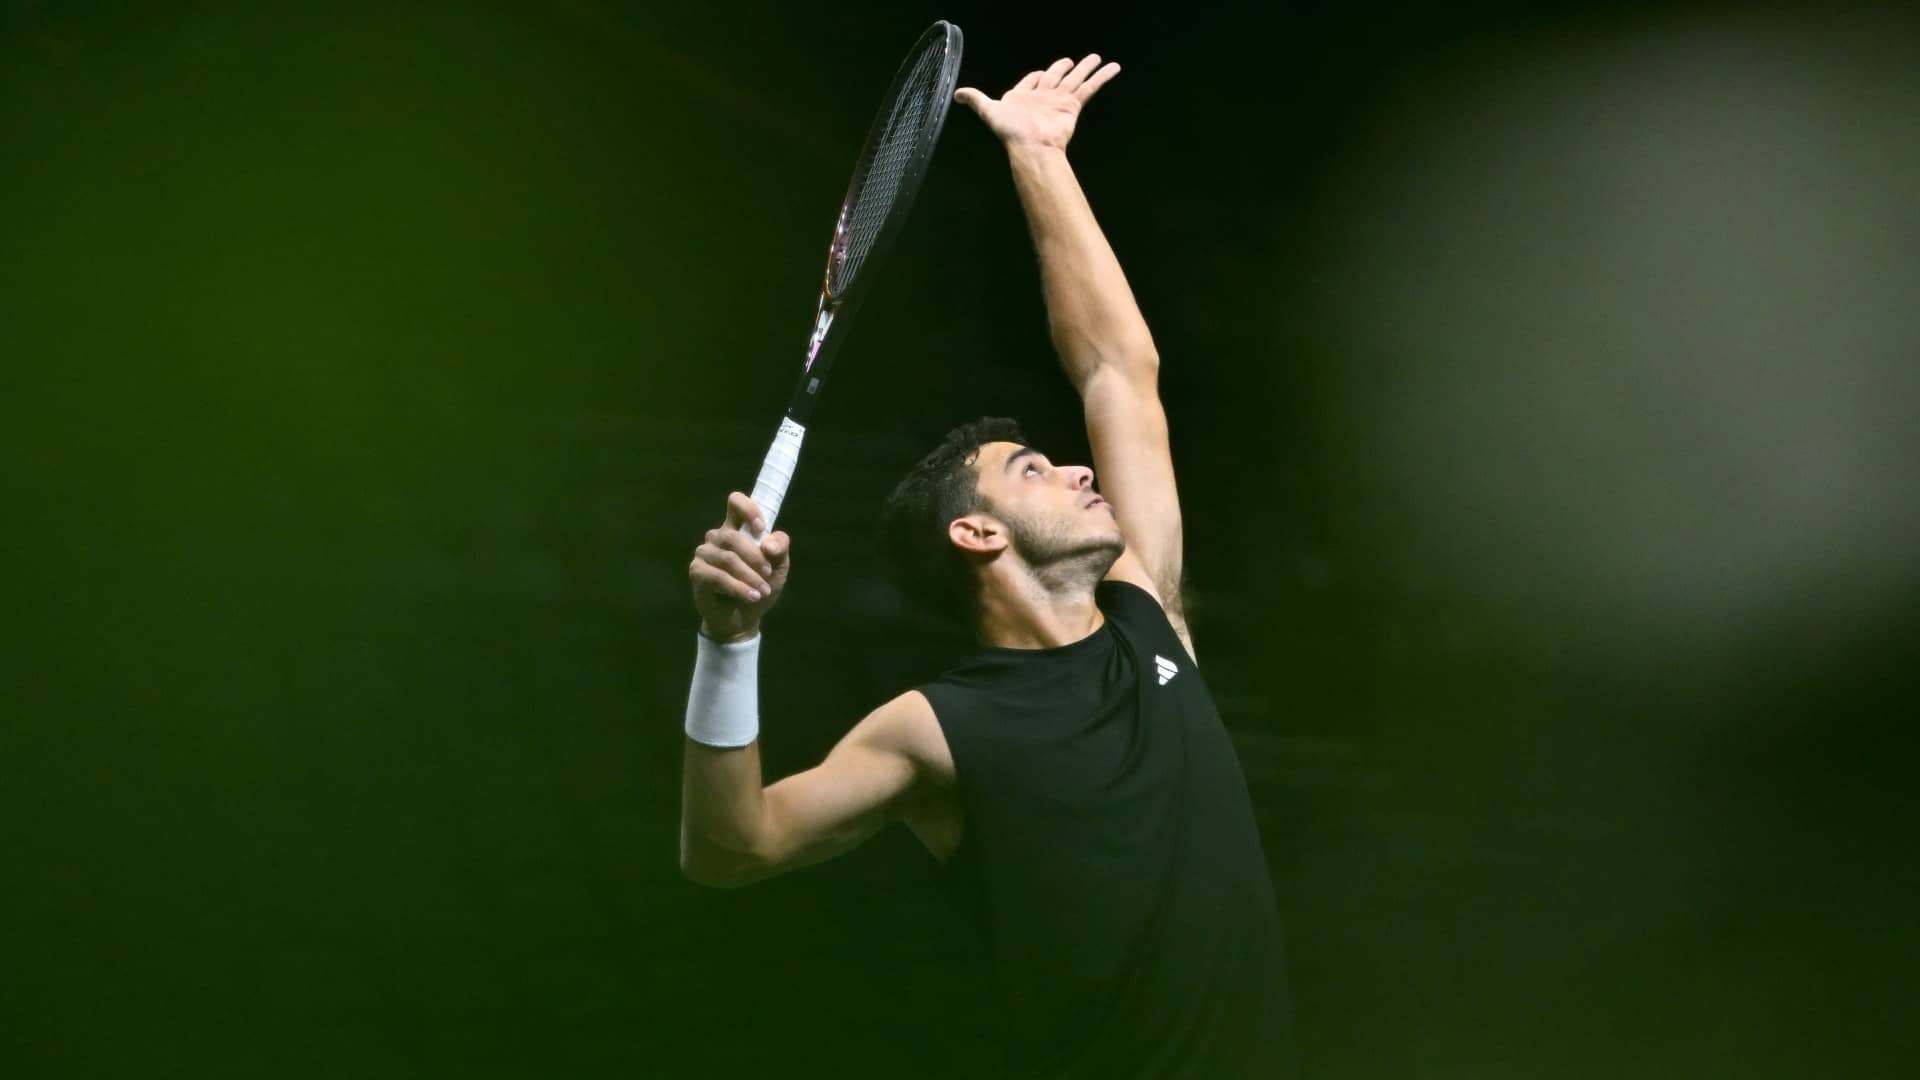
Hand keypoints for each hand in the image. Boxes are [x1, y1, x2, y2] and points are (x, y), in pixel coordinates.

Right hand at [688, 492, 790, 642]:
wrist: (744, 618)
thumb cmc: (760, 587)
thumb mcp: (779, 568)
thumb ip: (780, 549)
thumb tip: (769, 544)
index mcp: (737, 528)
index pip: (735, 502)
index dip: (748, 510)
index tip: (761, 528)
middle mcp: (718, 537)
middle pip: (733, 536)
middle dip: (755, 557)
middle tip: (768, 574)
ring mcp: (704, 553)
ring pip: (727, 558)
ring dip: (749, 576)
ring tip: (762, 592)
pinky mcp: (697, 572)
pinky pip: (717, 576)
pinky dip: (737, 588)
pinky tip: (750, 597)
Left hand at [954, 54, 1120, 151]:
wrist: (1031, 145)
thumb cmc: (1011, 129)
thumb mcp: (989, 110)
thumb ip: (976, 100)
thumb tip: (957, 94)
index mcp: (1023, 97)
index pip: (1032, 80)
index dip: (1037, 75)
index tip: (1041, 72)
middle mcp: (1043, 97)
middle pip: (1056, 76)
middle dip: (1063, 68)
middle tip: (1072, 60)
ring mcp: (1059, 101)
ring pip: (1075, 78)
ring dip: (1086, 67)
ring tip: (1097, 57)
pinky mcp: (1072, 105)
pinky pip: (1089, 87)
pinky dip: (1101, 77)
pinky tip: (1112, 67)